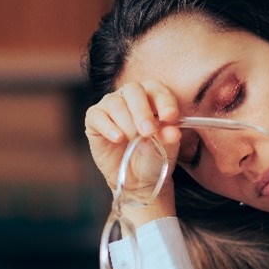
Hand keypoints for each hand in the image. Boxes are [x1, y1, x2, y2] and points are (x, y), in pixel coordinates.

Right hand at [85, 80, 182, 221]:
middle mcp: (130, 97)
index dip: (164, 101)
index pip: (157, 90)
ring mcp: (110, 106)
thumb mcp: (166, 148)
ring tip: (133, 140)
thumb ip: (170, 137)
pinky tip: (118, 139)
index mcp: (151, 97)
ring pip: (115, 103)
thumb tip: (173, 132)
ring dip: (127, 122)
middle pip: (133, 90)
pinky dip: (108, 127)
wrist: (136, 179)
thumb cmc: (152, 156)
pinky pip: (97, 116)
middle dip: (142, 111)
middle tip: (149, 131)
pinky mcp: (94, 119)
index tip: (170, 117)